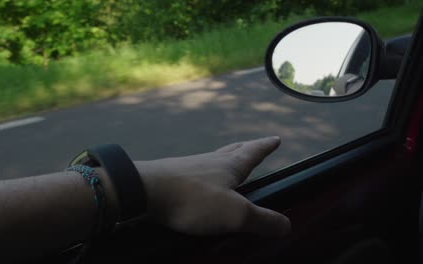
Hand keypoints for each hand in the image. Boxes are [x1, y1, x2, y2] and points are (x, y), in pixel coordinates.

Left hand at [135, 136, 290, 236]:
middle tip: (256, 144)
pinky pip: (198, 171)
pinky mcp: (174, 177)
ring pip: (215, 159)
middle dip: (247, 148)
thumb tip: (287, 224)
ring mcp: (191, 167)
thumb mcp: (235, 214)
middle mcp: (211, 161)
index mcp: (230, 166)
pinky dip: (208, 172)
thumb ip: (262, 220)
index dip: (266, 147)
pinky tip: (202, 180)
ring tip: (231, 161)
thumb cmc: (195, 199)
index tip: (275, 138)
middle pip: (234, 150)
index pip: (253, 152)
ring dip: (227, 158)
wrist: (145, 191)